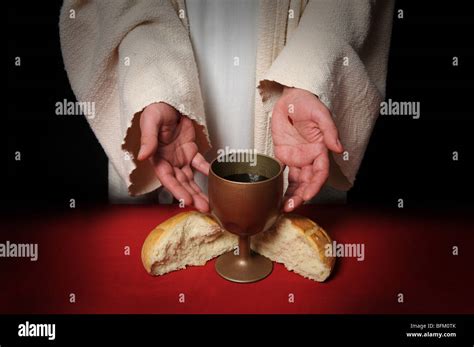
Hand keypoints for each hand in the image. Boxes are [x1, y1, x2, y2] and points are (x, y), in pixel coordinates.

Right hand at [138, 102, 209, 211]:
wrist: (168, 101)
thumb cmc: (155, 110)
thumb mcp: (150, 121)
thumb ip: (148, 139)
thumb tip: (143, 155)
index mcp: (157, 158)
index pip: (167, 179)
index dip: (177, 190)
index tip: (187, 200)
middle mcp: (169, 162)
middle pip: (181, 183)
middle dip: (192, 196)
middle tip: (204, 208)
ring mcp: (180, 158)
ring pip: (191, 179)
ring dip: (199, 191)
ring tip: (209, 204)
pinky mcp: (190, 151)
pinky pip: (200, 163)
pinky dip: (207, 171)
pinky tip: (215, 179)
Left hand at [271, 87, 343, 211]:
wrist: (289, 97)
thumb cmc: (307, 102)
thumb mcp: (320, 113)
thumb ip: (329, 130)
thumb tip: (338, 147)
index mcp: (320, 149)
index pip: (320, 173)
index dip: (315, 186)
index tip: (308, 195)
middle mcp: (309, 157)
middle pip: (307, 182)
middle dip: (301, 196)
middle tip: (291, 207)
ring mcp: (296, 157)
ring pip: (296, 182)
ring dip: (291, 195)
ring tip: (284, 207)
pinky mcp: (283, 154)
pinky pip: (281, 172)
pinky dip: (279, 185)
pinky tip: (274, 196)